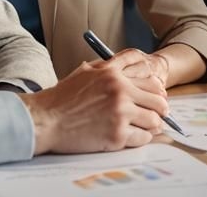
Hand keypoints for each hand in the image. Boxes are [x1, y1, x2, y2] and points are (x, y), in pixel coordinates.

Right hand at [21, 51, 168, 153]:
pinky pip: (143, 138)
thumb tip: (129, 67)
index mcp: (114, 75)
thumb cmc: (62, 98)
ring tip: (148, 128)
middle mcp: (120, 92)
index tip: (159, 97)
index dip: (158, 90)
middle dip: (161, 109)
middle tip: (160, 115)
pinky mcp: (116, 135)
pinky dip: (142, 139)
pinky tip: (135, 137)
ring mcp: (120, 114)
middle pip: (158, 100)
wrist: (46, 120)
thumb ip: (109, 67)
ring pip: (154, 120)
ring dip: (153, 125)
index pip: (151, 79)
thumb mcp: (86, 71)